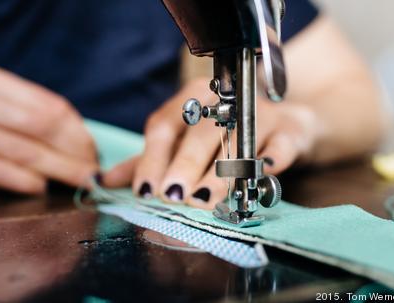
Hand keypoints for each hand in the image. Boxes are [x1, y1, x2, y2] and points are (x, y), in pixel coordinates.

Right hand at [0, 67, 97, 193]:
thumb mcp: (5, 116)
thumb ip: (40, 124)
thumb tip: (88, 150)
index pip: (51, 108)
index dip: (79, 135)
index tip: (95, 157)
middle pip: (40, 127)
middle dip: (72, 155)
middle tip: (92, 176)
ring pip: (22, 150)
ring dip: (57, 170)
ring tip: (77, 184)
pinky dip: (24, 181)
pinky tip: (41, 189)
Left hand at [104, 78, 318, 208]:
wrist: (278, 123)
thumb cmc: (220, 134)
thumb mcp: (180, 143)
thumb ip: (146, 161)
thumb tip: (104, 180)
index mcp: (190, 100)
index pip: (165, 125)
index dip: (154, 158)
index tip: (145, 190)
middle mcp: (223, 102)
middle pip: (201, 133)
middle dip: (185, 165)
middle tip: (174, 195)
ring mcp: (258, 114)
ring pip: (239, 141)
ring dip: (222, 171)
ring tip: (206, 197)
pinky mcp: (289, 130)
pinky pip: (282, 144)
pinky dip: (273, 158)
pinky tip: (263, 172)